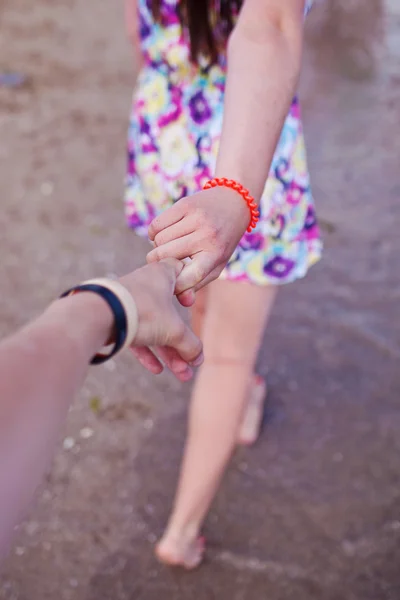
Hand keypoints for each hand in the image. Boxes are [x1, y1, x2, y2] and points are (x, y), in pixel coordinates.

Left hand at [120, 259, 202, 380]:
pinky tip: (157, 370)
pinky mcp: (116, 318)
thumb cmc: (142, 312)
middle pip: (170, 314)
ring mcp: (129, 302)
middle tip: (191, 364)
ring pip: (154, 328)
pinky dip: (147, 352)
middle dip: (183, 343)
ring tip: (181, 375)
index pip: (180, 270)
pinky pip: (136, 335)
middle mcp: (145, 285)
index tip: (188, 303)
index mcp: (161, 275)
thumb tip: (198, 359)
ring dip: (169, 353)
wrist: (98, 316)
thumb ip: (190, 345)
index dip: (188, 287)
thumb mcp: (175, 330)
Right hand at [146, 187, 249, 303]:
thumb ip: (198, 284)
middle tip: (165, 261)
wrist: (234, 202)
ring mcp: (196, 218)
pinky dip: (154, 233)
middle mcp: (206, 235)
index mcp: (215, 255)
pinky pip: (155, 225)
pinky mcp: (184, 204)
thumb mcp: (216, 265)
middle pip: (163, 255)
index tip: (171, 283)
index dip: (174, 284)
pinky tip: (164, 234)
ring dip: (158, 246)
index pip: (187, 277)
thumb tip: (183, 301)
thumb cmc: (221, 241)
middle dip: (158, 261)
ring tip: (169, 245)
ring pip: (158, 240)